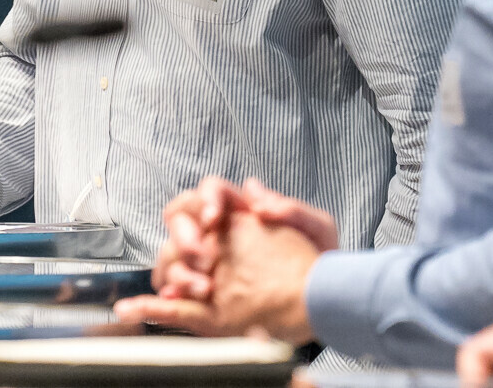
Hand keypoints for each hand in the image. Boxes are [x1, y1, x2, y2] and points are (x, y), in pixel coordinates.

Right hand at [120, 179, 328, 343]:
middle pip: (180, 220)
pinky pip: (174, 289)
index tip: (214, 218)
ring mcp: (207, 263)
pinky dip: (166, 294)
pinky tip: (172, 301)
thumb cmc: (321, 262)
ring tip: (204, 289)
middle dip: (186, 236)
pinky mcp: (203, 293)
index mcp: (242, 212)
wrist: (325, 303)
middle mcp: (218, 234)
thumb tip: (254, 189)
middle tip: (206, 257)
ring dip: (179, 269)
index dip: (206, 199)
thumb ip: (291, 208)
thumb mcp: (318, 230)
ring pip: (172, 255)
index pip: (210, 191)